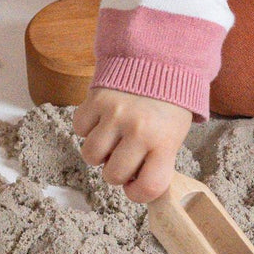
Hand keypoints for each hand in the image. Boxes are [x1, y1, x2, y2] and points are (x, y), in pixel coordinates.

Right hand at [73, 87, 191, 202]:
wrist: (159, 59)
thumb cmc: (166, 106)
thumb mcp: (174, 135)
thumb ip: (157, 163)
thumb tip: (131, 186)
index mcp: (164, 141)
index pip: (148, 188)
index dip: (138, 193)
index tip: (136, 185)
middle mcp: (139, 129)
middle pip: (113, 176)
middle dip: (116, 172)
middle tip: (124, 156)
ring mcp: (115, 114)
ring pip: (91, 156)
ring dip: (99, 152)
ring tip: (112, 138)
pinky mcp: (96, 99)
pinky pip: (79, 129)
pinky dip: (88, 129)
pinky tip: (103, 120)